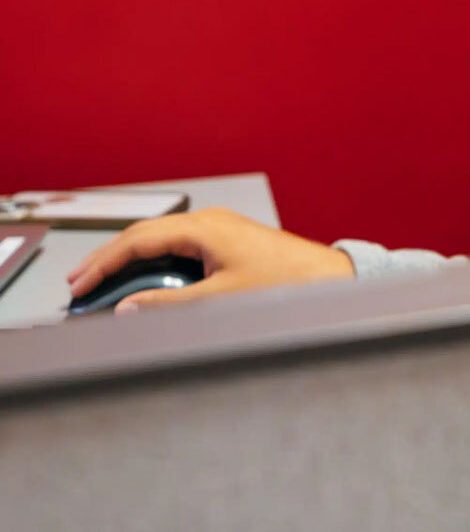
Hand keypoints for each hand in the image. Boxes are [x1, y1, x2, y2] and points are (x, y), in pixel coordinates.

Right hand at [66, 207, 354, 310]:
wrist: (329, 280)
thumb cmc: (285, 284)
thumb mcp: (221, 300)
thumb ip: (170, 306)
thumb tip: (127, 309)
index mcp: (204, 228)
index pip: (138, 240)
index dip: (103, 263)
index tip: (79, 284)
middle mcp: (209, 223)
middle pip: (144, 236)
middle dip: (108, 260)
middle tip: (78, 285)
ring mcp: (218, 231)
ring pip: (160, 242)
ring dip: (130, 263)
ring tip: (101, 286)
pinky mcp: (226, 244)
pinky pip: (179, 249)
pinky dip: (154, 265)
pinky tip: (142, 284)